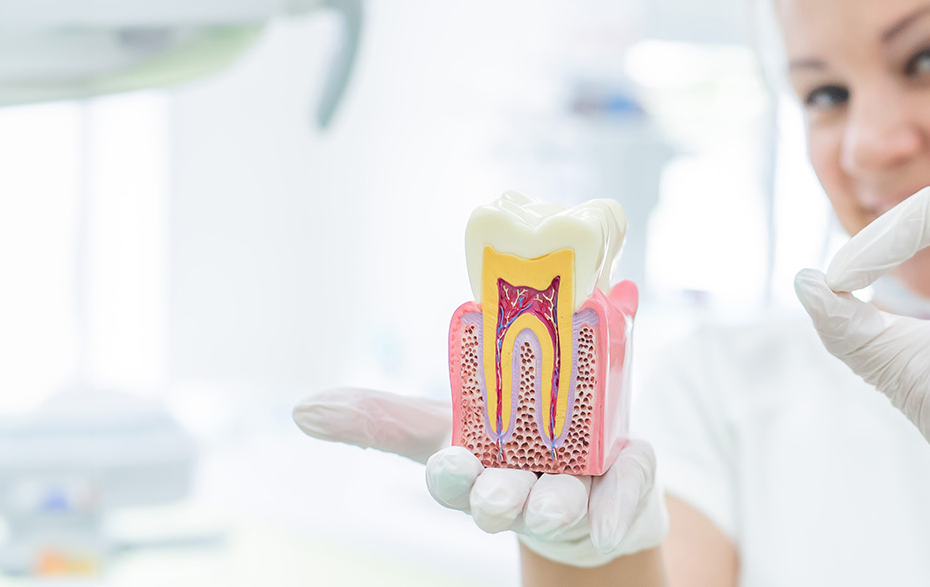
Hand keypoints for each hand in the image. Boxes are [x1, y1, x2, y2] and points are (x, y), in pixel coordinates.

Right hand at [293, 387, 667, 567]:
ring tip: (558, 502)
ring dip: (555, 505)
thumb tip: (302, 410)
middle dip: (497, 498)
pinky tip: (612, 519)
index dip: (452, 475)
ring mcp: (572, 498)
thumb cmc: (511, 449)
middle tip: (500, 494)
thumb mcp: (451, 424)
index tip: (452, 462)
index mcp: (478, 469)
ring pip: (560, 505)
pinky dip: (619, 508)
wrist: (594, 486)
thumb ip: (384, 417)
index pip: (453, 478)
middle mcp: (521, 491)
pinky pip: (626, 497)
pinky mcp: (623, 497)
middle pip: (502, 500)